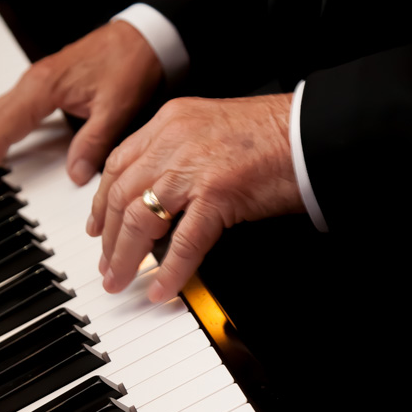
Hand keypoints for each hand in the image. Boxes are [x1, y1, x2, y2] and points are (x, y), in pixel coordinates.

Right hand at [0, 21, 162, 191]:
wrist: (142, 36)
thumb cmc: (129, 63)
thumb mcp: (117, 107)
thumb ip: (94, 141)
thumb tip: (75, 174)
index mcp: (43, 87)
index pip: (3, 129)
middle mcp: (32, 83)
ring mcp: (35, 82)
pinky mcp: (43, 84)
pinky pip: (7, 108)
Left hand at [88, 94, 304, 301]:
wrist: (314, 130)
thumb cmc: (275, 134)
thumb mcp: (212, 131)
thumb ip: (181, 155)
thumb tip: (160, 198)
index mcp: (171, 122)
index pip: (119, 164)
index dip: (102, 202)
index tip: (97, 228)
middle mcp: (174, 140)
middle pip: (121, 194)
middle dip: (108, 237)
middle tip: (106, 265)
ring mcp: (194, 165)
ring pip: (141, 218)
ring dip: (126, 257)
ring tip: (121, 281)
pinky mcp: (218, 192)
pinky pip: (184, 241)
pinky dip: (170, 271)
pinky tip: (162, 289)